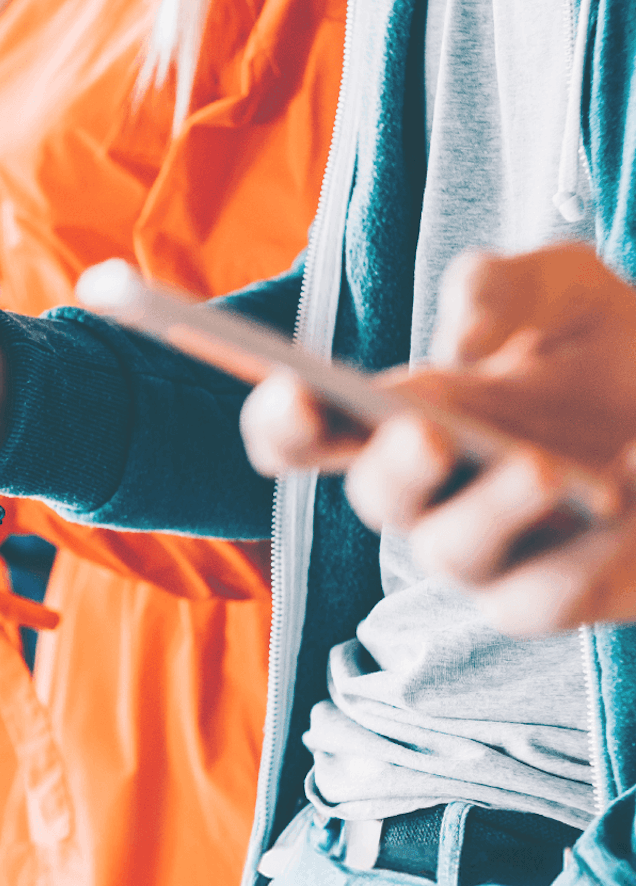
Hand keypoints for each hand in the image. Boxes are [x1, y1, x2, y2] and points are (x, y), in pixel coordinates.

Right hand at [240, 243, 635, 634]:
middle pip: (379, 498)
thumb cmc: (607, 345)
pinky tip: (628, 491)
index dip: (283, 422)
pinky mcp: (562, 593)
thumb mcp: (563, 286)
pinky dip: (588, 555)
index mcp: (398, 419)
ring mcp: (490, 553)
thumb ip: (502, 286)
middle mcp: (429, 495)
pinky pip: (549, 598)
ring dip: (488, 514)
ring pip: (454, 556)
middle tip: (423, 431)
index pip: (305, 436)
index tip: (295, 388)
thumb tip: (463, 345)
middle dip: (395, 466)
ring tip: (541, 469)